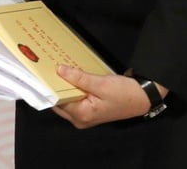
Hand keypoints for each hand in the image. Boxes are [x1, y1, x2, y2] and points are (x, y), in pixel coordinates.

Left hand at [51, 65, 166, 128]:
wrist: (143, 97)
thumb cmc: (124, 93)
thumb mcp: (101, 84)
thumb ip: (79, 78)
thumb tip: (59, 70)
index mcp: (81, 115)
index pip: (57, 100)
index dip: (50, 86)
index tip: (43, 72)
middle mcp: (80, 119)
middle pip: (59, 101)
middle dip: (55, 86)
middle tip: (47, 67)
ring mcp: (85, 115)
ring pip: (66, 99)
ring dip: (63, 85)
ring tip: (56, 68)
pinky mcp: (89, 109)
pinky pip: (75, 98)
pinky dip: (72, 87)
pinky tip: (69, 74)